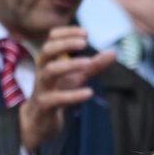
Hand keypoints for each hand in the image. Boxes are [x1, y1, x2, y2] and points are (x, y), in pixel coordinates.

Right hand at [19, 26, 117, 150]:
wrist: (40, 121)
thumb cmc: (58, 93)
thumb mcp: (77, 77)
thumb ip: (94, 66)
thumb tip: (114, 53)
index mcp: (49, 60)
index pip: (52, 38)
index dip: (67, 33)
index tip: (86, 33)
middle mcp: (43, 70)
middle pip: (47, 50)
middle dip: (65, 44)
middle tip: (84, 43)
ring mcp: (42, 87)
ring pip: (50, 71)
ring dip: (69, 65)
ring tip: (88, 63)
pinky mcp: (44, 105)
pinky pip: (56, 98)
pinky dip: (73, 95)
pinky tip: (89, 92)